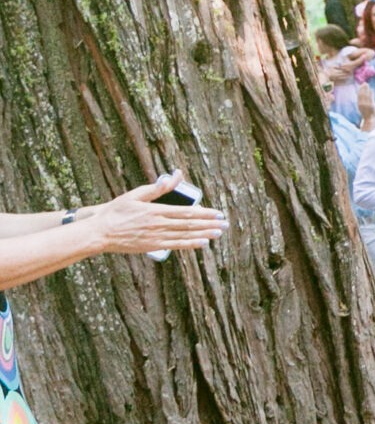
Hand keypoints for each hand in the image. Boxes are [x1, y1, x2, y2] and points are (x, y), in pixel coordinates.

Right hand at [87, 175, 227, 255]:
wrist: (100, 232)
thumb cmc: (116, 212)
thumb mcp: (135, 195)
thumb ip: (156, 188)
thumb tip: (172, 177)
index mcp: (156, 210)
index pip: (186, 212)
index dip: (204, 213)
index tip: (217, 212)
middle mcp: (159, 224)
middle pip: (189, 224)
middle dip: (209, 223)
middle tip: (225, 223)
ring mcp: (156, 237)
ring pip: (185, 235)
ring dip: (204, 234)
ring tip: (218, 233)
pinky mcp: (152, 246)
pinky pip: (175, 245)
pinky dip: (190, 244)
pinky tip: (202, 243)